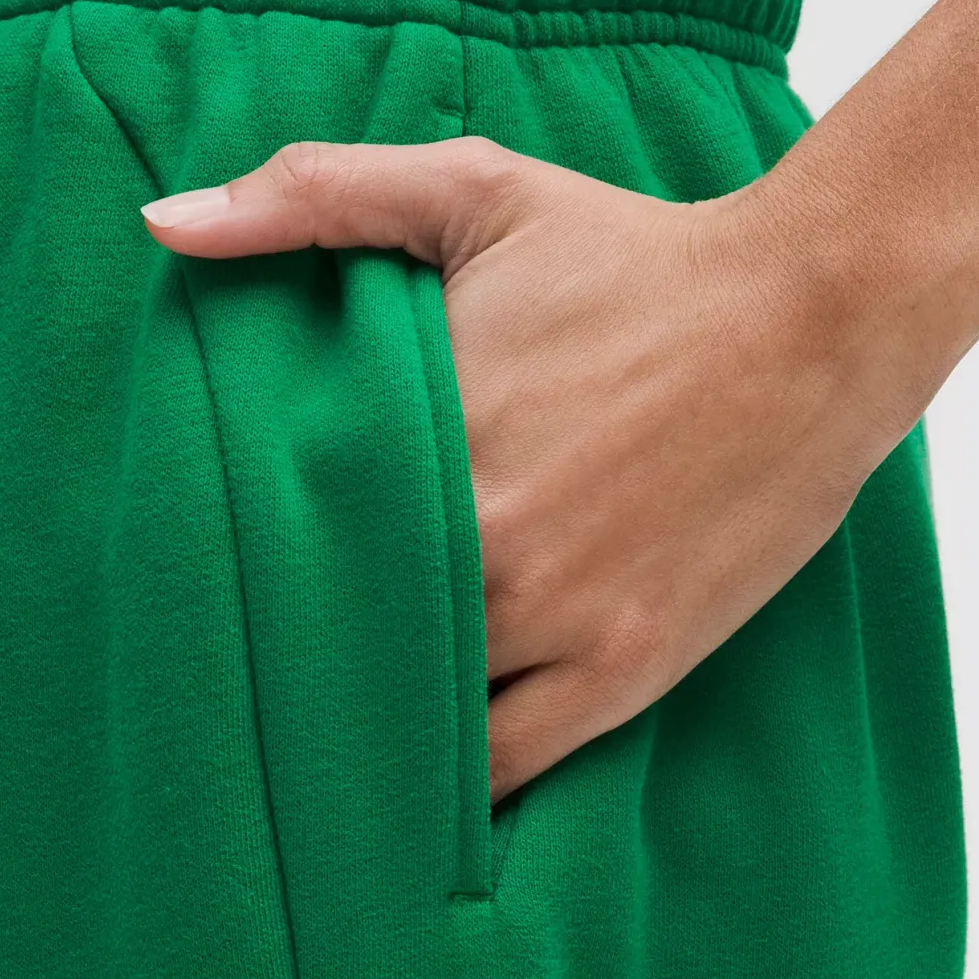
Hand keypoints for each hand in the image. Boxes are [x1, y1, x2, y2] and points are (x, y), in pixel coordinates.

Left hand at [141, 137, 912, 800]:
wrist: (814, 314)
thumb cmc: (638, 254)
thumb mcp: (476, 193)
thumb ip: (314, 197)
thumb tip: (163, 222)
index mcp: (423, 432)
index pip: (270, 543)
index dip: (228, 575)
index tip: (200, 587)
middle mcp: (478, 544)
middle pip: (331, 643)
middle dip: (285, 661)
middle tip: (239, 676)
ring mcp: (556, 618)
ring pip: (411, 720)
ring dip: (365, 727)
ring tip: (320, 732)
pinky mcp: (624, 668)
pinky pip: (504, 768)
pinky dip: (452, 785)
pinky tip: (414, 782)